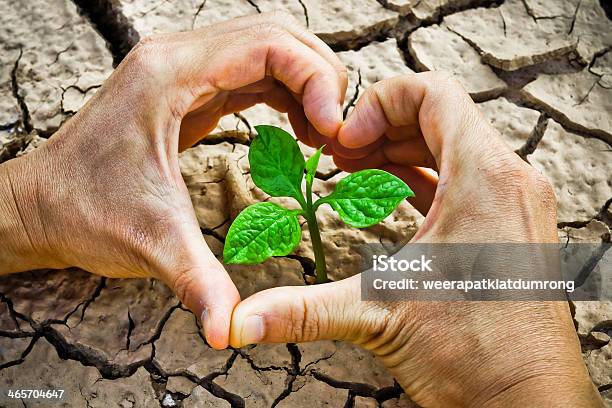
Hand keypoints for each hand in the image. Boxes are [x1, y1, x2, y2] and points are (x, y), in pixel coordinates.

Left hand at [0, 12, 346, 348]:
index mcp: (170, 75)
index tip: (332, 130)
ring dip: (306, 83)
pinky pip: (251, 72)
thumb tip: (230, 332)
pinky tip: (297, 128)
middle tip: (337, 132)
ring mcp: (182, 69)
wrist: (42, 205)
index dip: (315, 80)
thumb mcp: (151, 245)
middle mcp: (177, 58)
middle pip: (276, 37)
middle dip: (319, 77)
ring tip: (323, 133)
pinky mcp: (187, 88)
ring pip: (267, 48)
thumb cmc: (84, 212)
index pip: (268, 45)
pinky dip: (285, 93)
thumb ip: (199, 284)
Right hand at [229, 74, 602, 404]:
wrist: (528, 406)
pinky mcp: (510, 227)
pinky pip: (464, 177)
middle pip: (440, 114)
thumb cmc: (476, 358)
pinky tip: (390, 190)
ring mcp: (515, 204)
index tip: (345, 140)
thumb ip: (302, 310)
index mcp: (485, 179)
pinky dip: (423, 174)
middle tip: (340, 155)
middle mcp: (510, 181)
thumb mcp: (379, 317)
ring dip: (400, 148)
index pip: (434, 93)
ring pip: (453, 144)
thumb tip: (238, 322)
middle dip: (381, 126)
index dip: (379, 102)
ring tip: (356, 168)